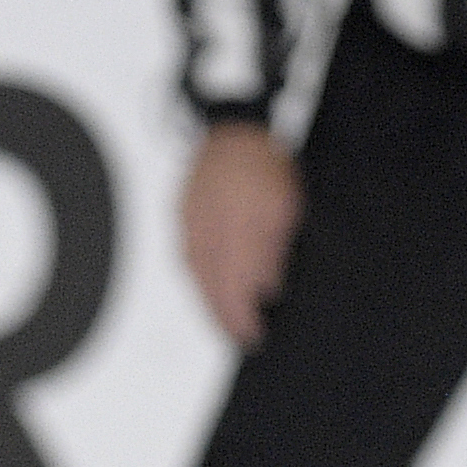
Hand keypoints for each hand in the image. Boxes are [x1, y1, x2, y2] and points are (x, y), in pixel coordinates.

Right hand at [180, 123, 300, 345]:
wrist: (232, 129)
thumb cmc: (264, 165)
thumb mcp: (285, 209)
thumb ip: (272, 251)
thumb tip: (266, 290)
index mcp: (234, 230)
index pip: (233, 289)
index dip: (241, 318)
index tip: (252, 337)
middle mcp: (206, 232)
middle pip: (210, 287)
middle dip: (223, 317)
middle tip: (237, 336)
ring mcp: (190, 224)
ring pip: (195, 275)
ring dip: (208, 301)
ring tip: (221, 319)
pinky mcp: (182, 216)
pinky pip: (187, 256)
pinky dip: (197, 277)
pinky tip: (206, 284)